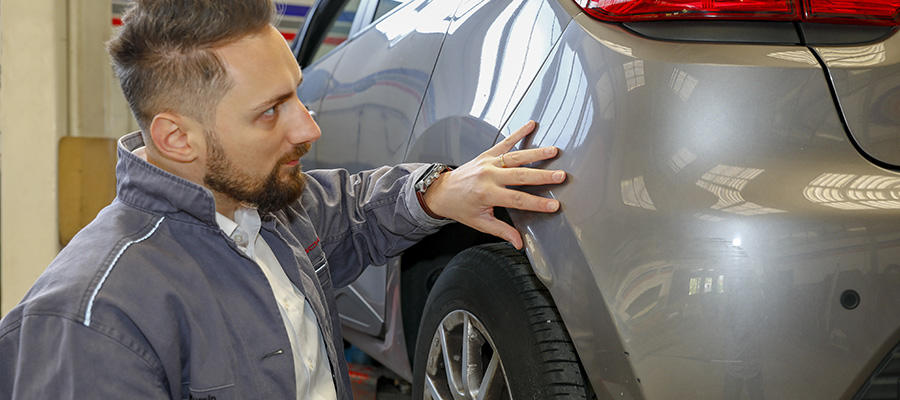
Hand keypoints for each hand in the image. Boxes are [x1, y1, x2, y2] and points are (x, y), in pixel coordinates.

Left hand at [423, 120, 565, 248]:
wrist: (441, 191)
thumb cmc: (460, 207)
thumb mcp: (480, 222)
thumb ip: (502, 231)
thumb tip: (519, 243)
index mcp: (486, 194)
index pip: (517, 200)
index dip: (537, 203)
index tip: (553, 205)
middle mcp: (487, 176)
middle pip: (519, 176)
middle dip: (542, 176)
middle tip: (560, 176)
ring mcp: (487, 163)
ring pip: (515, 157)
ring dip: (536, 154)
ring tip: (554, 151)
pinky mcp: (486, 154)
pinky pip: (504, 142)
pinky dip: (518, 133)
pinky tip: (531, 125)